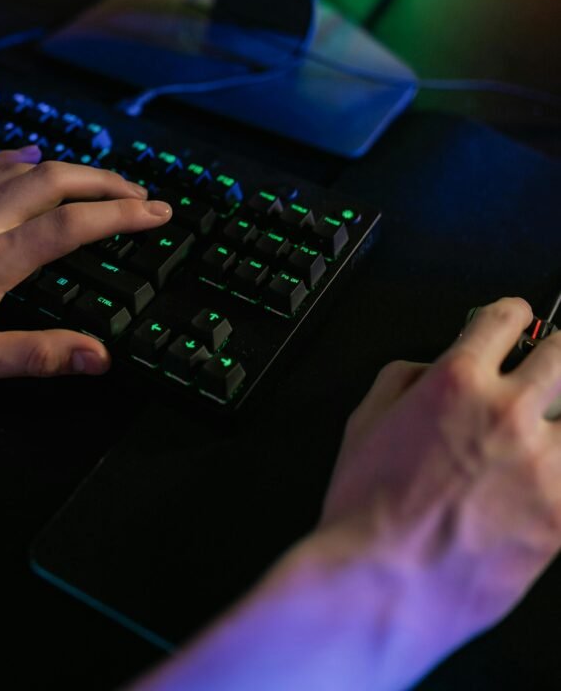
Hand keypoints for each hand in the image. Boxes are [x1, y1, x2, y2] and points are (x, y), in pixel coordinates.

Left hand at [0, 147, 171, 388]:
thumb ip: (38, 356)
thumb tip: (96, 357)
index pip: (72, 226)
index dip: (122, 215)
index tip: (156, 213)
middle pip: (55, 180)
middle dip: (107, 181)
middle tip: (140, 192)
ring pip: (21, 166)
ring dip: (69, 168)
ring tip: (99, 180)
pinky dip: (16, 158)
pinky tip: (27, 159)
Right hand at [314, 296, 560, 685]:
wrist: (382, 590)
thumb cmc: (367, 515)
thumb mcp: (363, 422)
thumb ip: (401, 380)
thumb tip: (425, 370)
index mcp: (456, 382)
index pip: (506, 317)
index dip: (510, 315)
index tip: (513, 325)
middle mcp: (507, 414)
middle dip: (553, 354)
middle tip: (544, 371)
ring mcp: (543, 467)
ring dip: (556, 422)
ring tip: (538, 440)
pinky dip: (556, 476)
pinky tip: (538, 483)